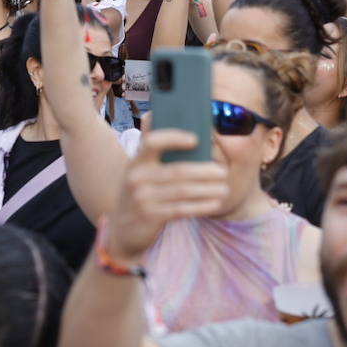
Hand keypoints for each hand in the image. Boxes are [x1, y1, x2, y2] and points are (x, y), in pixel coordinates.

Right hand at [109, 129, 227, 260]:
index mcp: (136, 161)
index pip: (152, 142)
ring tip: (224, 189)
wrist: (123, 229)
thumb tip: (157, 117)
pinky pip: (181, 209)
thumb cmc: (138, 194)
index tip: (196, 139)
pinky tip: (214, 204)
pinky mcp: (150, 217)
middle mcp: (137, 178)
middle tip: (223, 172)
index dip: (174, 138)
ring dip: (207, 190)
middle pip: (177, 171)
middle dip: (204, 172)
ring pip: (182, 191)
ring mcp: (142, 199)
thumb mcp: (138, 171)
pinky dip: (201, 206)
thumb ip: (149, 149)